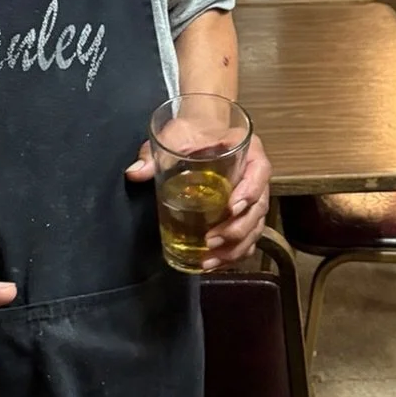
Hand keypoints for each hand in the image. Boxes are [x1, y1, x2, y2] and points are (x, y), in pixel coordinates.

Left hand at [126, 132, 271, 268]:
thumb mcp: (174, 136)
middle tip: (211, 240)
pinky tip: (213, 264)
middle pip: (259, 208)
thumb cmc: (191, 132)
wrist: (199, 133)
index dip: (250, 192)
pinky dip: (233, 254)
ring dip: (235, 248)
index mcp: (249, 150)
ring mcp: (252, 198)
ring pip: (255, 228)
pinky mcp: (243, 214)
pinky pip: (247, 238)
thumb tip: (135, 173)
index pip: (260, 172)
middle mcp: (256, 176)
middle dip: (237, 229)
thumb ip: (155, 152)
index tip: (231, 207)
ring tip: (209, 260)